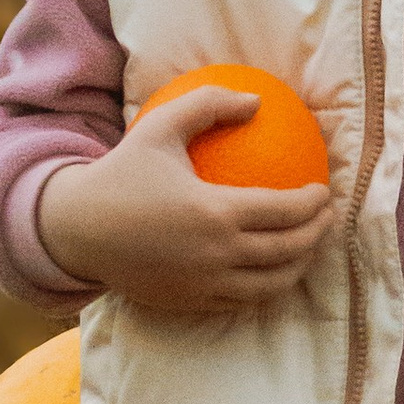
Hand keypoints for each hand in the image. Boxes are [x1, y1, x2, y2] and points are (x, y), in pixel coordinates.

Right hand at [36, 86, 335, 313]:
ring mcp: (205, 285)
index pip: (286, 212)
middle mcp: (216, 255)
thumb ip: (209, 105)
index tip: (324, 190)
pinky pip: (243, 300)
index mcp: (215, 212)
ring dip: (299, 266)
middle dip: (318, 234)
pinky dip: (266, 286)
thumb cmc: (122, 173)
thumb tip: (257, 100)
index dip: (315, 203)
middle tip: (326, 217)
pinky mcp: (192, 303)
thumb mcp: (161, 126)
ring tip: (307, 246)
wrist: (76, 230)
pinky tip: (271, 268)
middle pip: (288, 251)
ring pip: (272, 284)